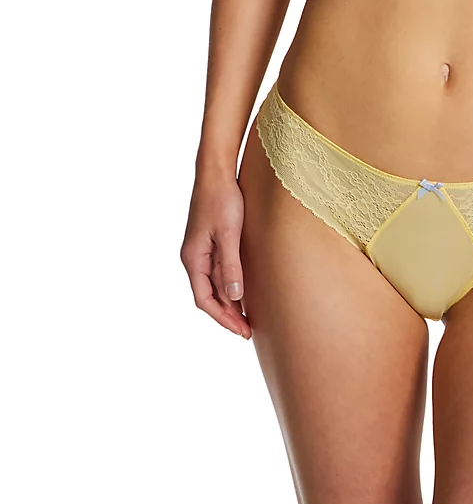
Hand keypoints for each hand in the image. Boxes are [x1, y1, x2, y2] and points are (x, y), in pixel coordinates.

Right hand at [180, 174, 251, 338]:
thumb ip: (230, 266)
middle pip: (209, 295)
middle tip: (248, 330)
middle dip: (227, 314)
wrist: (217, 172)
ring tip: (248, 317)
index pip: (204, 299)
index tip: (241, 331)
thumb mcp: (229, 235)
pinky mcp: (211, 240)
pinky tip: (244, 290)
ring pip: (214, 284)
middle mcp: (193, 257)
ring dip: (229, 301)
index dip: (223, 318)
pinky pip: (218, 270)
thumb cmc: (222, 200)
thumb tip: (233, 298)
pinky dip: (230, 284)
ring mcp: (201, 249)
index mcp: (193, 258)